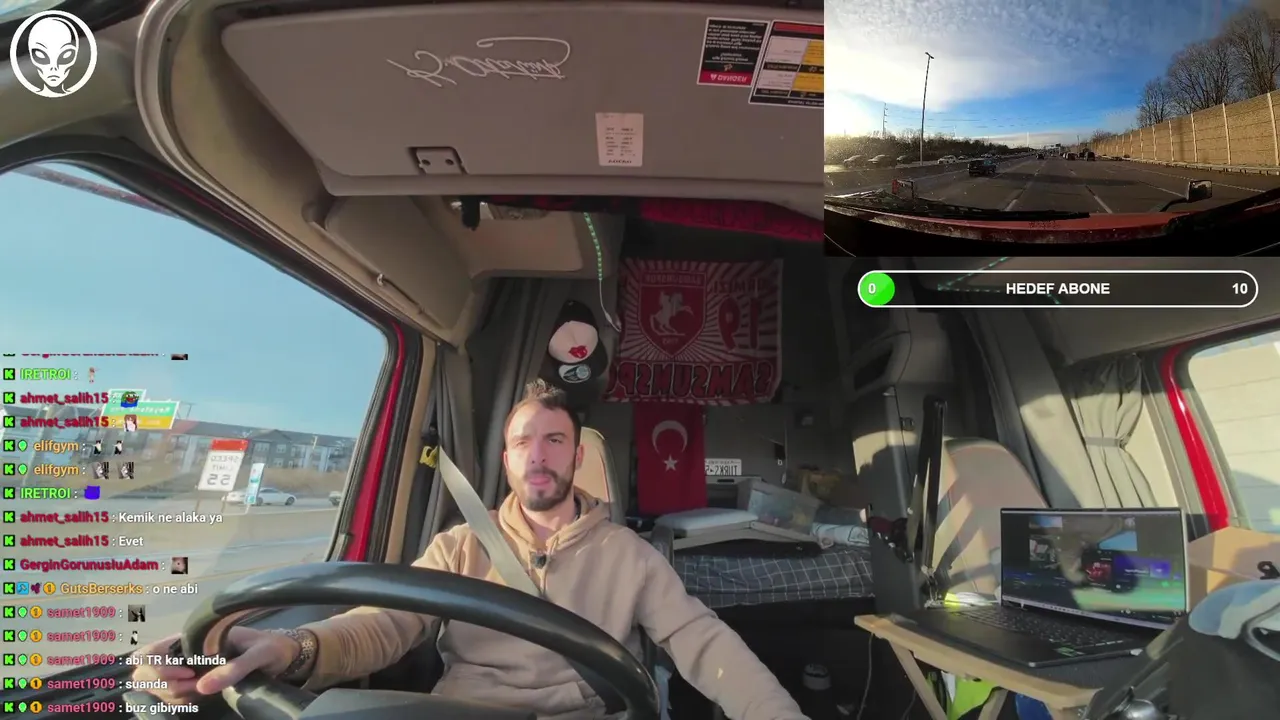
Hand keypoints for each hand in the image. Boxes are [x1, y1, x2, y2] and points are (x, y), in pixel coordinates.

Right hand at [129, 627, 300, 702]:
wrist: (282, 654)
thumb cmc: (271, 646)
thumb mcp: (259, 653)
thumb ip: (235, 667)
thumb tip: (204, 686)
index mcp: (193, 636)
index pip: (149, 651)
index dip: (157, 667)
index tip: (188, 675)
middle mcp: (181, 651)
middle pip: (143, 672)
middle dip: (163, 684)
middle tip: (196, 685)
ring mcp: (182, 667)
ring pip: (156, 687)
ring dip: (175, 694)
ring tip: (204, 687)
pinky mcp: (191, 681)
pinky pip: (170, 696)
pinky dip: (181, 700)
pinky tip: (202, 693)